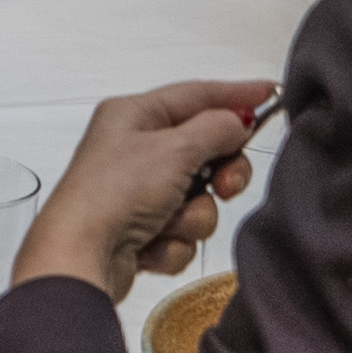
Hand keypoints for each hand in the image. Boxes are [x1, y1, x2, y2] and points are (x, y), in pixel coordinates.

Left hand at [20, 81, 273, 299]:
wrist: (81, 259)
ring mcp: (136, 192)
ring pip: (198, 200)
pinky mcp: (139, 231)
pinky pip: (182, 232)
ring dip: (192, 216)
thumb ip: (216, 129)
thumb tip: (237, 120)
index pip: (196, 95)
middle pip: (204, 151)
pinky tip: (149, 246)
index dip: (236, 95)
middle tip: (225, 185)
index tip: (270, 94)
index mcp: (133, 115)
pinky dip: (173, 242)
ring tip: (168, 222)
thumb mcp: (175, 150)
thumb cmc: (112, 195)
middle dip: (220, 174)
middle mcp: (133, 149)